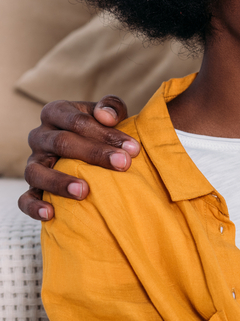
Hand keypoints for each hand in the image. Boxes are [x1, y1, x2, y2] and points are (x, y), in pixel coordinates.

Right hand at [19, 95, 138, 220]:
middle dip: (95, 154)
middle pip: (61, 143)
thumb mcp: (110, 113)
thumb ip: (111, 107)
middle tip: (123, 164)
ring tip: (84, 191)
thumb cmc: (102, 128)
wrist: (91, 147)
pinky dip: (34, 207)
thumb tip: (106, 116)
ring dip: (60, 182)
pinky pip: (25, 199)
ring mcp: (33, 162)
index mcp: (56, 112)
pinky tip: (51, 213)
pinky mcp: (32, 186)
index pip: (77, 121)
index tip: (133, 148)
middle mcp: (40, 136)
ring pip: (36, 172)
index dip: (105, 133)